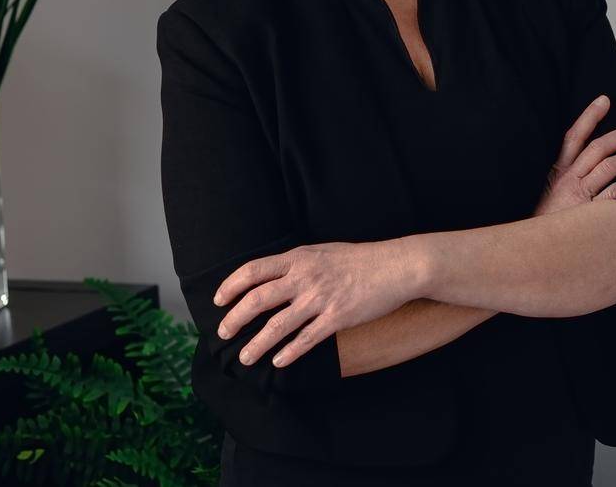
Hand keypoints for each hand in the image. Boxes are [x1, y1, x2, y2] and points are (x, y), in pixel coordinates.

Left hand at [211, 238, 418, 369]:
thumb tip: (272, 276)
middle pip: (258, 299)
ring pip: (277, 325)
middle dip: (235, 319)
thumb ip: (298, 264)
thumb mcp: (323, 252)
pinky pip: (306, 339)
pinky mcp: (337, 317)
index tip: (219, 301)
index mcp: (299, 258)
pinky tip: (279, 362)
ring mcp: (320, 298)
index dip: (231, 286)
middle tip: (224, 334)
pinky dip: (289, 353)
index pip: (254, 270)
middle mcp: (305, 277)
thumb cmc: (361, 259)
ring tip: (245, 358)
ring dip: (257, 345)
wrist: (397, 266)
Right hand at [532, 94, 615, 217]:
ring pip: (611, 166)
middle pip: (599, 147)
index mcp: (557, 173)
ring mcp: (579, 196)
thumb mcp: (546, 199)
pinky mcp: (589, 215)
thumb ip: (564, 183)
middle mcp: (568, 180)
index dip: (589, 116)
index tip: (605, 100)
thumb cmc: (543, 227)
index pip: (573, 137)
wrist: (530, 254)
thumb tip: (587, 168)